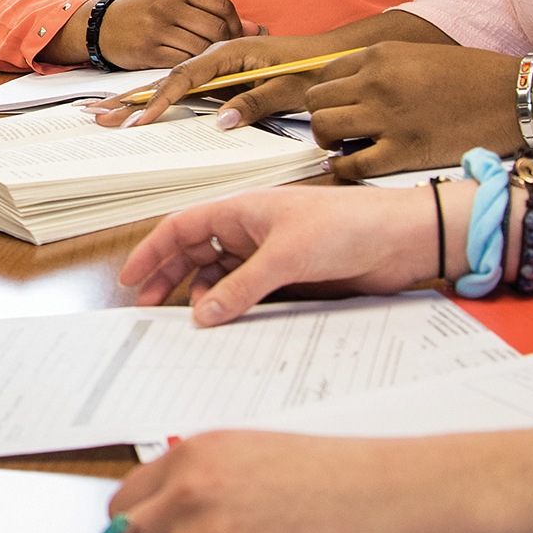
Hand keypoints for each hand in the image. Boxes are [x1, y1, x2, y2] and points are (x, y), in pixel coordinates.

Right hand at [95, 0, 250, 70]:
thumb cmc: (142, 12)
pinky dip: (193, 67)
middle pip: (216, 29)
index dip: (236, 25)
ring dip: (210, 58)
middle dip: (227, 44)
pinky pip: (184, 62)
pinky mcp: (149, 51)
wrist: (100, 26)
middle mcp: (166, 4)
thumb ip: (210, 11)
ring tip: (210, 61)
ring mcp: (157, 28)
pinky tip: (193, 67)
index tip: (235, 36)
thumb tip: (256, 28)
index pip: (222, 6)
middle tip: (226, 53)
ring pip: (202, 48)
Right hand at [95, 32, 318, 129]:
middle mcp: (219, 57)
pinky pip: (188, 90)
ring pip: (172, 85)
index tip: (139, 121)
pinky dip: (163, 100)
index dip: (160, 102)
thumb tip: (222, 122)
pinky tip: (143, 109)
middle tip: (97, 114)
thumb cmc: (315, 67)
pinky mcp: (225, 77)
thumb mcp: (290, 87)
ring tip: (105, 112)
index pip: (185, 79)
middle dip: (131, 98)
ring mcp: (219, 67)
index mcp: (230, 52)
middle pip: (167, 79)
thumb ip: (255, 101)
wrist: (336, 55)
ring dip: (139, 100)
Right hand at [118, 183, 438, 323]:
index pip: (182, 228)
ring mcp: (270, 253)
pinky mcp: (291, 276)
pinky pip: (249, 292)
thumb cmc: (350, 225)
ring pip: (220, 275)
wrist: (402, 240)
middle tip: (148, 307)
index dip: (152, 251)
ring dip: (201, 295)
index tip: (130, 278)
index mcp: (242, 210)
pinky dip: (233, 306)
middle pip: (195, 252)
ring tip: (187, 321)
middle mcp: (251, 230)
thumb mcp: (287, 257)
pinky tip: (227, 322)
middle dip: (168, 277)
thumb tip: (203, 314)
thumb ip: (241, 288)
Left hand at [294, 43, 517, 178]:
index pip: (324, 74)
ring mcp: (388, 117)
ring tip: (343, 145)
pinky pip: (351, 164)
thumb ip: (382, 68)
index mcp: (380, 56)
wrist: (515, 98)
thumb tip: (350, 90)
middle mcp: (377, 83)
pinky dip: (343, 168)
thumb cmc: (474, 77)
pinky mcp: (403, 151)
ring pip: (323, 128)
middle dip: (321, 116)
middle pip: (316, 101)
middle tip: (337, 128)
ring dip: (327, 140)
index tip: (335, 105)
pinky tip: (349, 165)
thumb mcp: (418, 56)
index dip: (326, 93)